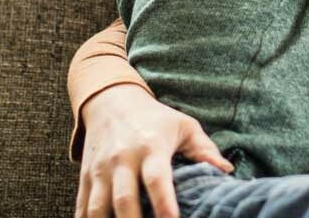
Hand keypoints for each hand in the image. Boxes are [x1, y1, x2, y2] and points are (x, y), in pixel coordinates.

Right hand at [76, 84, 233, 217]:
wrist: (112, 100)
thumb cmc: (156, 118)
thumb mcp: (184, 126)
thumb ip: (205, 150)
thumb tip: (227, 172)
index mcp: (151, 147)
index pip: (157, 180)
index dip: (165, 206)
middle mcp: (122, 159)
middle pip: (125, 200)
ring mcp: (100, 170)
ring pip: (98, 207)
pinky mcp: (85, 177)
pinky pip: (82, 206)